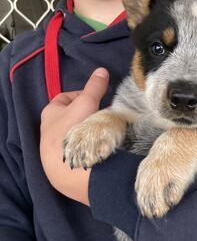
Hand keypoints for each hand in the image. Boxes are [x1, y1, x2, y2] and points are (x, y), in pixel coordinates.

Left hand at [40, 68, 109, 203]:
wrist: (70, 170)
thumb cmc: (74, 130)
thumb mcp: (87, 103)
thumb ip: (95, 87)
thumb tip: (102, 70)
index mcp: (50, 112)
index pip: (66, 97)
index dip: (82, 95)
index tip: (98, 98)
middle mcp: (49, 130)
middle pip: (71, 116)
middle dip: (88, 114)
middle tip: (104, 115)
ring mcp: (56, 148)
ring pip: (75, 134)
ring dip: (89, 131)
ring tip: (103, 133)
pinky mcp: (65, 163)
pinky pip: (78, 150)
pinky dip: (88, 147)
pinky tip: (98, 149)